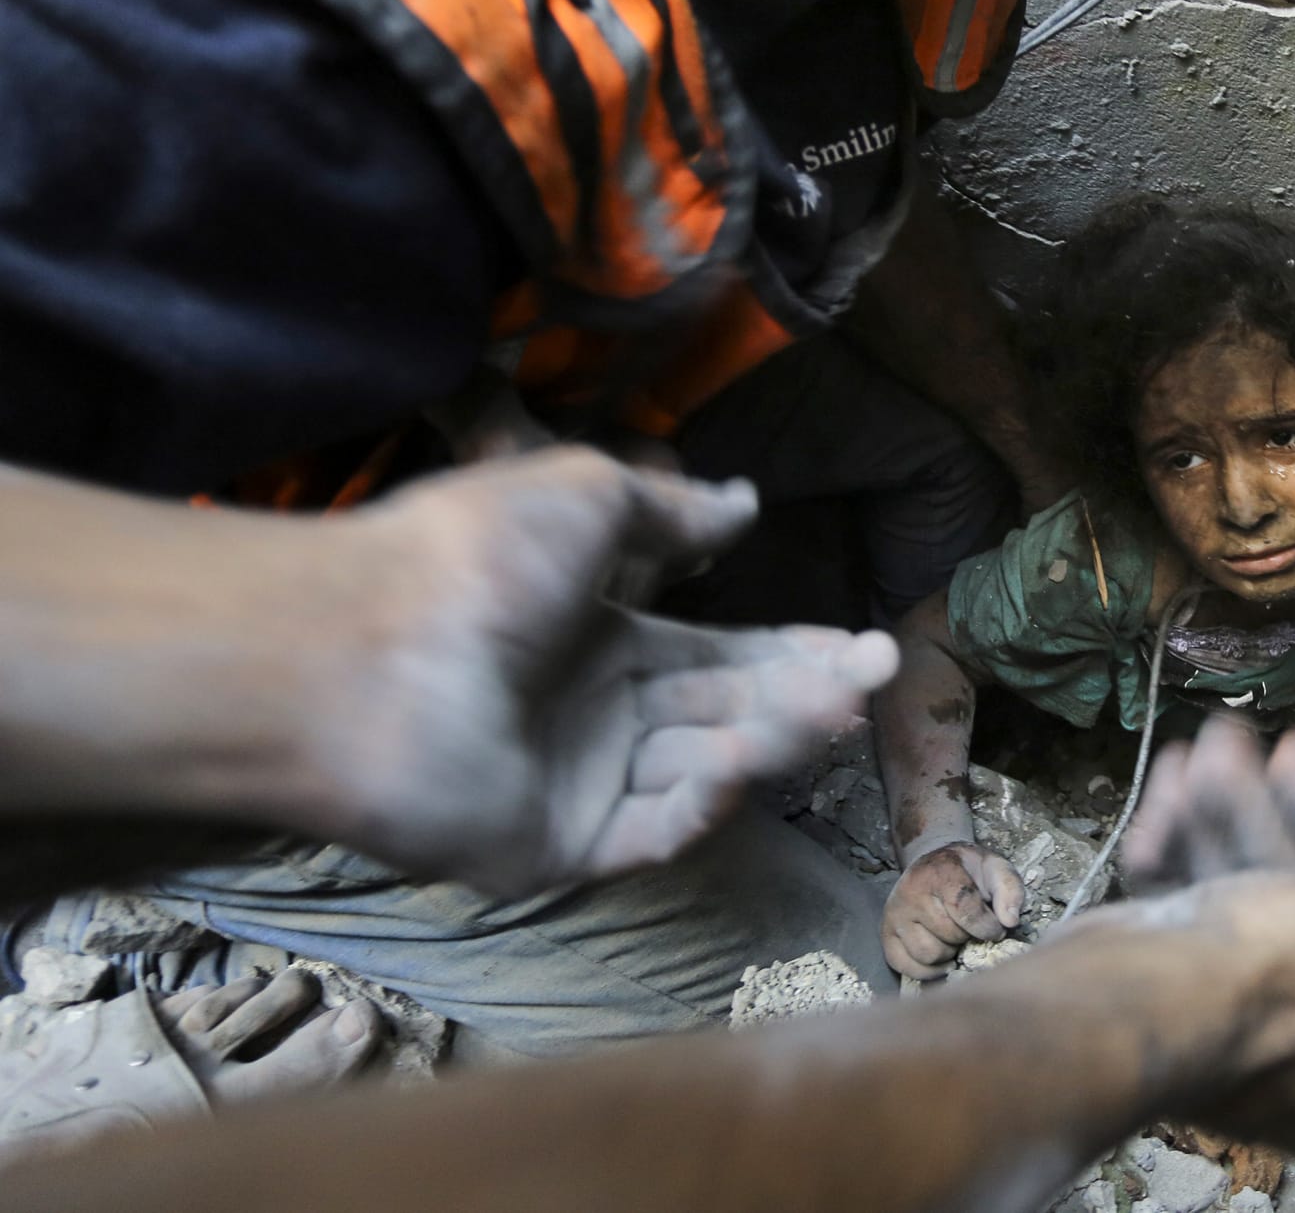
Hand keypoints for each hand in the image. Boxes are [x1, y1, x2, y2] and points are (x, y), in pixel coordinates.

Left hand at [306, 450, 898, 895]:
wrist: (364, 652)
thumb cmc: (474, 560)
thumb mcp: (586, 496)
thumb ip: (671, 513)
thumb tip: (744, 503)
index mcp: (598, 637)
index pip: (718, 655)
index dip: (792, 650)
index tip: (863, 643)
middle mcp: (594, 713)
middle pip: (725, 709)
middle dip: (804, 692)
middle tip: (878, 673)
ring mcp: (576, 785)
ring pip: (700, 767)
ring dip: (769, 737)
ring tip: (830, 705)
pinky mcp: (555, 849)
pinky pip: (648, 830)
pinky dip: (699, 800)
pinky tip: (733, 759)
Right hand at [883, 840, 1026, 978]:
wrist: (935, 863)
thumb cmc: (969, 871)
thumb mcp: (996, 868)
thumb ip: (1010, 890)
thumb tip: (1010, 922)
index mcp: (941, 871)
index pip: (963, 907)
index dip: (986, 926)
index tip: (997, 930)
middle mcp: (911, 892)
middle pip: (948, 935)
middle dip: (968, 937)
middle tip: (971, 929)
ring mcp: (895, 914)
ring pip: (928, 954)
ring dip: (949, 953)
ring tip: (955, 939)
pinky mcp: (886, 934)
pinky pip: (905, 967)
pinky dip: (927, 970)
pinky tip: (941, 956)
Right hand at [1104, 717, 1294, 1148]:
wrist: (1155, 1006)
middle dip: (1283, 813)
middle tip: (1261, 742)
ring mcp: (1231, 1033)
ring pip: (1243, 899)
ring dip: (1229, 811)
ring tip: (1209, 739)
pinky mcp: (1169, 1004)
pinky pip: (1187, 915)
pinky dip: (1180, 848)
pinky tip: (1169, 785)